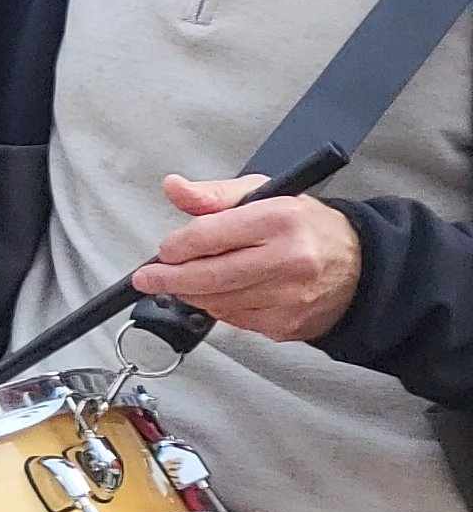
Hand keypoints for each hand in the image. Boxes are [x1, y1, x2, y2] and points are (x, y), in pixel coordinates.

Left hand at [131, 172, 361, 342]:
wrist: (362, 265)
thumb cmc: (308, 227)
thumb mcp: (263, 194)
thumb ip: (213, 195)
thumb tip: (174, 187)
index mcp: (280, 219)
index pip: (208, 236)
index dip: (176, 246)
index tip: (164, 251)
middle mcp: (289, 259)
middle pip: (208, 276)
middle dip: (169, 279)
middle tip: (148, 278)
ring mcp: (290, 296)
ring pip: (217, 302)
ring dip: (192, 294)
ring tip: (188, 281)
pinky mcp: (288, 324)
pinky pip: (235, 320)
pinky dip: (220, 308)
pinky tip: (225, 293)